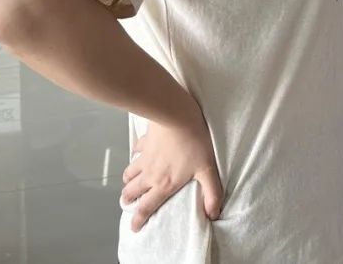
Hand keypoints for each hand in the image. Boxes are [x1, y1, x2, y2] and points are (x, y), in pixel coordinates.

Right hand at [121, 110, 223, 231]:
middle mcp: (150, 174)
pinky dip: (135, 155)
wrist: (177, 115)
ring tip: (129, 183)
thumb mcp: (207, 169)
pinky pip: (136, 150)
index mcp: (164, 184)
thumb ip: (212, 192)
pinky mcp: (144, 141)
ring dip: (128, 180)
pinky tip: (139, 152)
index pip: (147, 207)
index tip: (133, 228)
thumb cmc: (194, 142)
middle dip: (128, 200)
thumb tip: (214, 213)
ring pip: (129, 173)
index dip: (138, 220)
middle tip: (128, 203)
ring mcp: (145, 157)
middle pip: (132, 191)